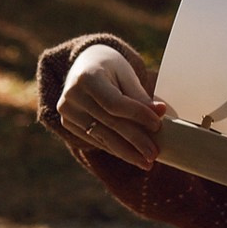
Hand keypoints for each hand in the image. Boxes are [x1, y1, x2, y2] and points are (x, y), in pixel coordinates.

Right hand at [57, 44, 164, 170]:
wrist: (83, 65)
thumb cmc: (110, 67)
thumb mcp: (125, 74)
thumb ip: (139, 95)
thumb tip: (159, 113)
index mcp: (87, 76)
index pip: (115, 103)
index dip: (137, 115)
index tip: (158, 125)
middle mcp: (72, 95)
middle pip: (109, 123)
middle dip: (135, 141)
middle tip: (154, 154)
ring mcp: (67, 111)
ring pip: (102, 137)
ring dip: (126, 152)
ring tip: (146, 162)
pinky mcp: (67, 123)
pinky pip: (95, 140)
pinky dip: (115, 149)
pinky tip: (131, 156)